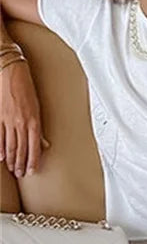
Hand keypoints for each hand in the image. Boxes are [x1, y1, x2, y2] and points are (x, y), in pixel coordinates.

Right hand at [0, 59, 50, 176]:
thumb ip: (39, 128)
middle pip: (21, 149)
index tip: (32, 171)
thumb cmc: (26, 86)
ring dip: (12, 159)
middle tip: (21, 173)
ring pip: (10, 145)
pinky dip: (0, 147)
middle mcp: (21, 123)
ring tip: (13, 168)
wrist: (9, 70)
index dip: (33, 161)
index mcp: (34, 121)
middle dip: (22, 163)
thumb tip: (44, 144)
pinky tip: (1, 157)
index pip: (34, 147)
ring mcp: (8, 120)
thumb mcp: (37, 107)